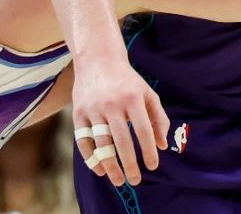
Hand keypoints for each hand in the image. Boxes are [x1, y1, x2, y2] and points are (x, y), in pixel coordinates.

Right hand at [72, 54, 169, 186]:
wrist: (98, 60)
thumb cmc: (127, 81)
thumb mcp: (148, 93)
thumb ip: (158, 118)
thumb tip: (162, 145)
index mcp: (132, 98)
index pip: (143, 130)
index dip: (148, 150)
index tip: (152, 166)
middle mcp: (112, 104)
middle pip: (122, 141)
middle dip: (129, 164)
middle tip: (135, 180)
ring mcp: (93, 109)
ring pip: (102, 143)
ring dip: (110, 165)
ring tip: (119, 180)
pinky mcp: (78, 113)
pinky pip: (83, 140)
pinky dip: (91, 157)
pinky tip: (100, 169)